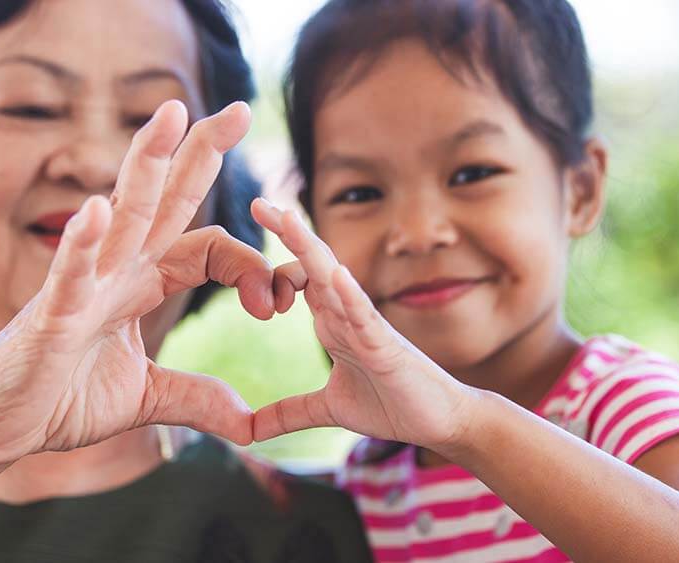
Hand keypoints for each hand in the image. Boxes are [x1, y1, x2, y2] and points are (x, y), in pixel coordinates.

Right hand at [0, 100, 271, 466]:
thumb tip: (248, 420)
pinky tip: (96, 210)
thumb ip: (196, 398)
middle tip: (241, 109)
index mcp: (141, 283)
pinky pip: (68, 273)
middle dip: (201, 153)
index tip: (278, 305)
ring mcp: (83, 287)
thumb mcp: (146, 398)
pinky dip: (81, 243)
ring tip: (173, 113)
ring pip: (122, 215)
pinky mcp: (50, 317)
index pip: (208, 248)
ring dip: (146, 164)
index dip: (251, 269)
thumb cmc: (61, 399)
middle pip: (166, 200)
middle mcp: (116, 271)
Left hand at [250, 199, 478, 450]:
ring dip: (311, 249)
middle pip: (313, 264)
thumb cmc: (392, 405)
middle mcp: (347, 315)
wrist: (441, 422)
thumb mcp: (328, 410)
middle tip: (258, 201)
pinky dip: (351, 295)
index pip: (298, 281)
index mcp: (332, 323)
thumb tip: (249, 433)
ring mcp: (367, 327)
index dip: (270, 268)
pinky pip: (366, 316)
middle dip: (287, 231)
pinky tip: (336, 276)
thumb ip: (289, 414)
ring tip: (288, 220)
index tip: (236, 260)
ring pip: (335, 279)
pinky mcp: (386, 347)